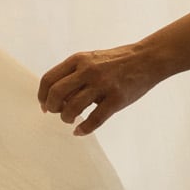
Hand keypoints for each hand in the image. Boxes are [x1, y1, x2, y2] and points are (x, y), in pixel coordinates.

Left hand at [38, 42, 163, 135]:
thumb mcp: (91, 59)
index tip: (44, 105)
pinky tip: (79, 131)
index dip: (42, 95)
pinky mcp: (117, 99)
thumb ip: (74, 73)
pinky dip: (83, 129)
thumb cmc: (117, 61)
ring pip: (73, 107)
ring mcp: (103, 85)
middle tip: (56, 113)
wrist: (147, 59)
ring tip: (70, 119)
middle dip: (52, 107)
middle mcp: (88, 71)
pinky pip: (94, 119)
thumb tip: (55, 97)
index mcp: (79, 60)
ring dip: (67, 118)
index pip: (49, 79)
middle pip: (56, 93)